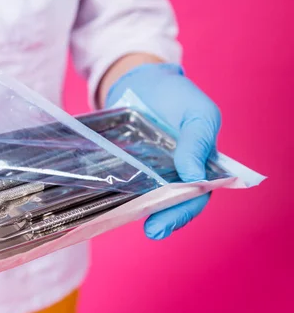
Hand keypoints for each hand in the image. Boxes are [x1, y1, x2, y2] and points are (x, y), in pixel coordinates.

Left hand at [106, 63, 220, 239]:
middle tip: (152, 232)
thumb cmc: (176, 95)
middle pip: (174, 203)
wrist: (140, 80)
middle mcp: (177, 173)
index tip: (163, 225)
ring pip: (150, 198)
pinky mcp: (131, 166)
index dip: (182, 212)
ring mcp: (153, 171)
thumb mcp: (197, 113)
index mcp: (201, 164)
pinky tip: (112, 204)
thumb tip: (193, 177)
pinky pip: (127, 184)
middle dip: (164, 219)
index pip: (197, 195)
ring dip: (141, 212)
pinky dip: (122, 195)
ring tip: (128, 222)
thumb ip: (198, 143)